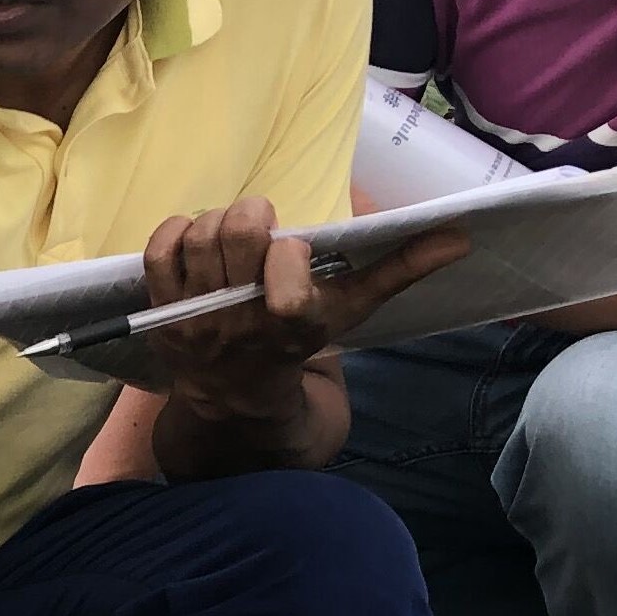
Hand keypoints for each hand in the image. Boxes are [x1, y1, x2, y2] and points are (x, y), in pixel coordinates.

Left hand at [109, 197, 469, 409]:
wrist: (237, 398)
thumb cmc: (301, 342)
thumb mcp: (352, 310)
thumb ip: (400, 269)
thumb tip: (458, 236)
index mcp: (291, 321)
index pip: (284, 274)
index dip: (287, 251)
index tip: (294, 248)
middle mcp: (240, 319)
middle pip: (235, 233)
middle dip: (251, 217)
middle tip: (261, 225)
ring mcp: (196, 316)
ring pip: (198, 237)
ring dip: (215, 223)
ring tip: (231, 237)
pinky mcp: (161, 312)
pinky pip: (157, 252)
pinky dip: (174, 233)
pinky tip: (195, 241)